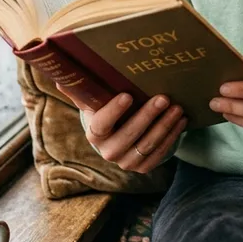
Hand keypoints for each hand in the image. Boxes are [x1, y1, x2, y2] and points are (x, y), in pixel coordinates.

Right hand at [59, 87, 186, 173]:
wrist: (118, 132)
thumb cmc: (107, 109)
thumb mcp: (94, 99)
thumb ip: (80, 88)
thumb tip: (60, 75)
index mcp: (94, 134)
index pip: (101, 125)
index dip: (113, 112)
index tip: (128, 95)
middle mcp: (108, 152)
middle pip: (129, 136)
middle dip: (148, 116)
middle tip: (164, 97)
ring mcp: (126, 162)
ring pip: (147, 145)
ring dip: (165, 126)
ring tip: (177, 107)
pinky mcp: (143, 166)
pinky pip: (159, 153)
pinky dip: (172, 136)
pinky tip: (182, 120)